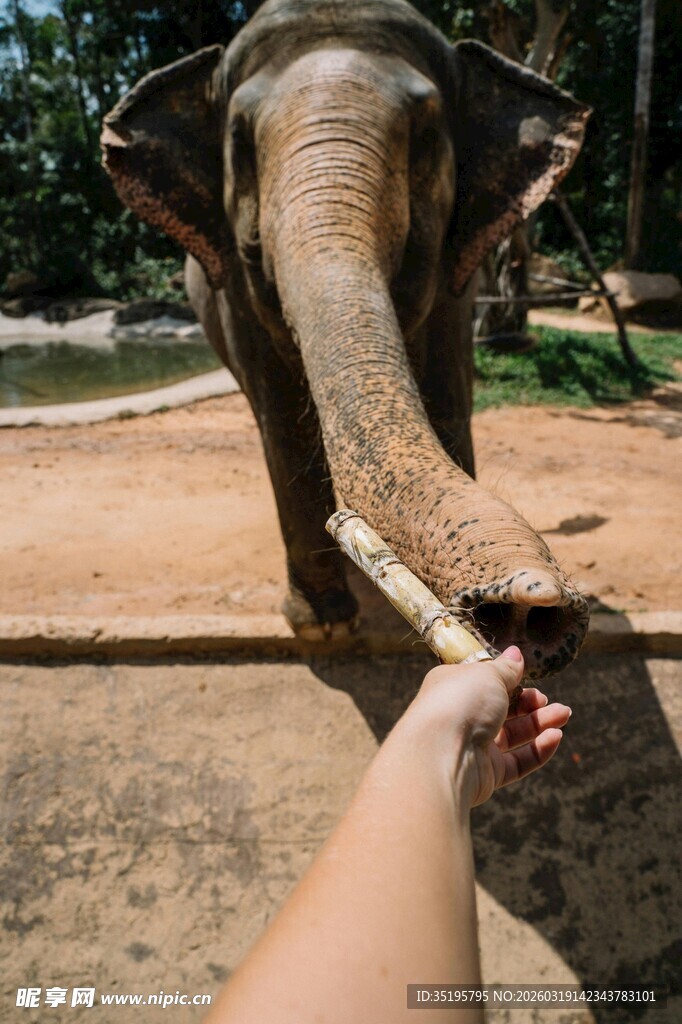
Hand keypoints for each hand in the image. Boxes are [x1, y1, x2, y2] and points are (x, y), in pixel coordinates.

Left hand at [404, 646, 570, 808]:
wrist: (440, 754)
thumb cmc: (459, 703)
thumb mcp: (487, 675)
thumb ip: (505, 668)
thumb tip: (515, 654)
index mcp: (453, 688)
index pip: (482, 682)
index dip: (506, 678)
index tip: (527, 674)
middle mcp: (461, 716)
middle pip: (501, 709)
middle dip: (529, 703)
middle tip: (547, 700)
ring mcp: (473, 746)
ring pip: (513, 735)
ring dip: (540, 724)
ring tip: (564, 714)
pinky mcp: (486, 774)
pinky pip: (517, 762)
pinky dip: (538, 750)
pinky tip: (555, 737)